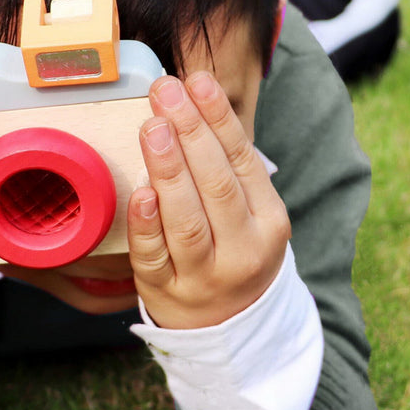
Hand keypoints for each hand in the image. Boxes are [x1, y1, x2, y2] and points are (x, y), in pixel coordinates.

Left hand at [126, 72, 290, 328]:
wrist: (229, 329)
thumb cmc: (234, 251)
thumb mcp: (250, 213)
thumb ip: (226, 166)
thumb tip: (193, 96)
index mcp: (269, 222)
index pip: (242, 161)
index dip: (218, 118)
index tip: (197, 80)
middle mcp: (242, 250)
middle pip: (217, 186)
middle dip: (191, 133)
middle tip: (167, 92)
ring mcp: (204, 276)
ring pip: (187, 221)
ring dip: (169, 170)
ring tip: (154, 127)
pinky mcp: (167, 293)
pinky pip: (155, 257)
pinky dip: (148, 225)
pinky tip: (141, 192)